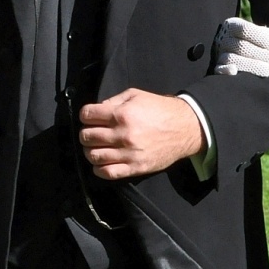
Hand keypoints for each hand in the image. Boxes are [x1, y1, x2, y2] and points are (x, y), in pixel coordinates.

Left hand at [77, 88, 204, 179]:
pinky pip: (108, 172)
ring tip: (94, 147)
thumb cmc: (160, 109)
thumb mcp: (136, 95)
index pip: (88, 115)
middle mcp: (123, 134)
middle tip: (90, 132)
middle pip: (87, 136)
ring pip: (94, 156)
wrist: (184, 128)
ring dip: (89, 151)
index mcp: (122, 114)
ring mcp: (128, 153)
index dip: (85, 115)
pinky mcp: (135, 167)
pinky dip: (98, 169)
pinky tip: (100, 163)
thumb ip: (114, 100)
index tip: (88, 117)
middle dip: (85, 133)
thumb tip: (97, 110)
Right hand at [212, 17, 268, 76]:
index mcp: (233, 25)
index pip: (246, 30)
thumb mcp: (264, 37)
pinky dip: (225, 71)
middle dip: (263, 55)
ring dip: (252, 65)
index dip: (263, 39)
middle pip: (242, 46)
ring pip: (232, 59)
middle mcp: (224, 38)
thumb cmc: (255, 43)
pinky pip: (219, 70)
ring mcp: (219, 54)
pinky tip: (235, 72)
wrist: (238, 51)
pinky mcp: (218, 68)